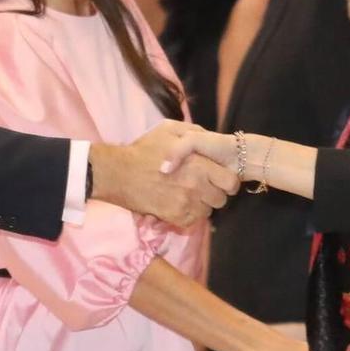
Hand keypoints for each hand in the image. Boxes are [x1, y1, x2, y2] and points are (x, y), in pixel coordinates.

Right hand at [92, 128, 237, 227]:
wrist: (118, 173)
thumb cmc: (143, 149)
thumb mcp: (169, 129)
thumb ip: (194, 131)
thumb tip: (210, 137)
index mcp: (199, 164)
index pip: (231, 182)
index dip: (226, 181)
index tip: (217, 178)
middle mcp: (196, 186)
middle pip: (221, 199)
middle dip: (214, 193)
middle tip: (201, 186)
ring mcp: (185, 204)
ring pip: (207, 211)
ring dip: (200, 204)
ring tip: (186, 194)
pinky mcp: (174, 217)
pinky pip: (192, 221)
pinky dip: (188, 215)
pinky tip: (177, 203)